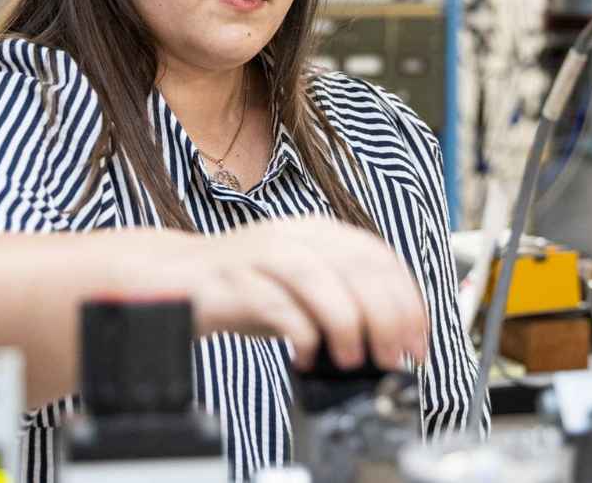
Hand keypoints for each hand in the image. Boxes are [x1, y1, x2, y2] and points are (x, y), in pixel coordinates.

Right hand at [168, 217, 428, 372]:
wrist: (175, 282)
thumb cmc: (244, 290)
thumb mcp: (304, 289)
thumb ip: (344, 300)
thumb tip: (392, 339)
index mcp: (317, 232)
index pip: (379, 256)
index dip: (407, 301)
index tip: (416, 342)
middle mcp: (293, 235)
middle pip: (356, 266)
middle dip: (385, 318)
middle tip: (392, 356)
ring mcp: (260, 253)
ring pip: (319, 279)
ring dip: (345, 324)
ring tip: (352, 359)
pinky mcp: (231, 279)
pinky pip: (275, 304)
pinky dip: (299, 334)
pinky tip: (304, 356)